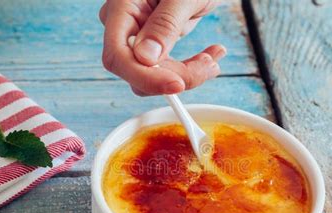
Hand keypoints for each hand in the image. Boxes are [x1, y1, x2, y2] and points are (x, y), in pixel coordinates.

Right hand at [99, 0, 225, 95]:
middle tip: (210, 65)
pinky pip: (164, 68)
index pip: (117, 56)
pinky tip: (211, 55)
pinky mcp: (153, 43)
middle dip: (175, 76)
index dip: (144, 77)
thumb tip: (145, 58)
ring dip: (186, 74)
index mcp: (123, 6)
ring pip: (152, 75)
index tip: (176, 85)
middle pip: (137, 71)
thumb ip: (165, 24)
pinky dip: (189, 68)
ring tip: (214, 57)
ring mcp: (138, 35)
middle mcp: (124, 24)